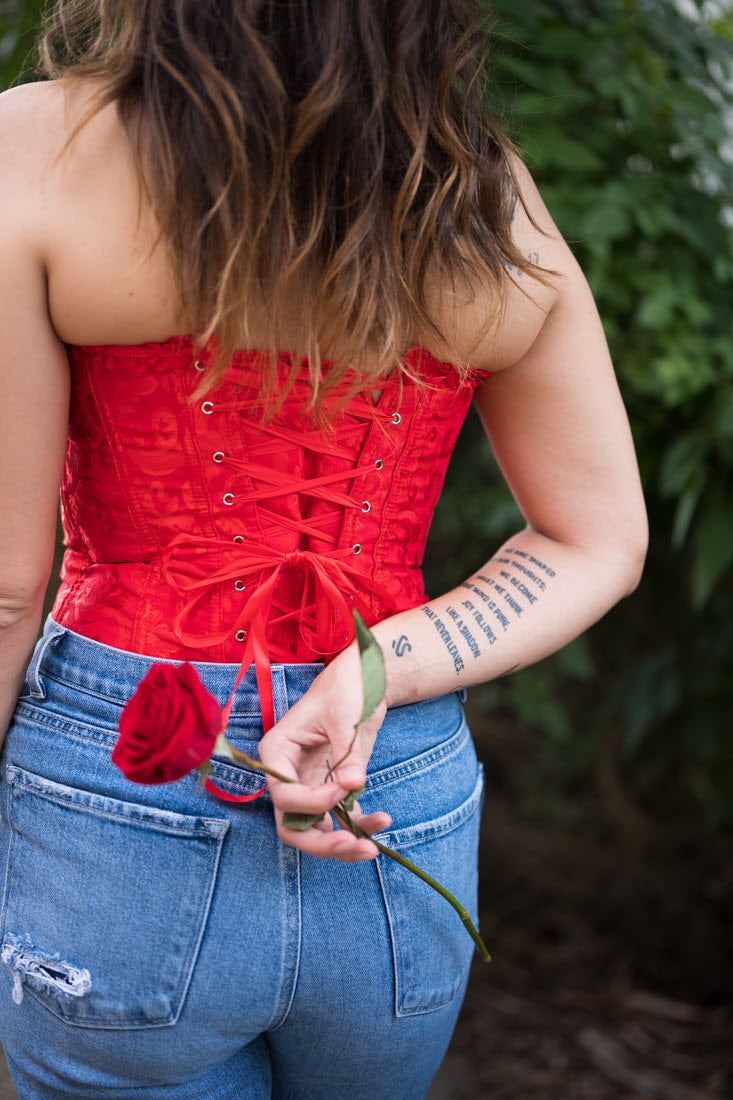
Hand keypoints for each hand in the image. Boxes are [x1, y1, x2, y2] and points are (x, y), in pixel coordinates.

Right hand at [257, 644, 390, 861]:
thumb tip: (352, 784)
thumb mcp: (344, 715)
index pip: (284, 795)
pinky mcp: (333, 787)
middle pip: (292, 824)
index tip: (343, 789)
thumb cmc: (346, 686)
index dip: (311, 802)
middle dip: (320, 842)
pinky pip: (340, 818)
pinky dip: (359, 826)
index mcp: (278, 752)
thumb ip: (346, 752)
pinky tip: (382, 821)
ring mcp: (311, 783)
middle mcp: (289, 773)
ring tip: (371, 847)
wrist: (366, 678)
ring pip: (315, 830)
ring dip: (341, 843)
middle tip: (351, 844)